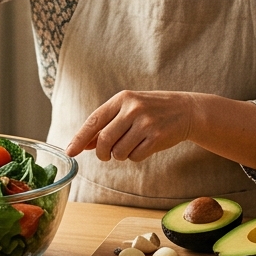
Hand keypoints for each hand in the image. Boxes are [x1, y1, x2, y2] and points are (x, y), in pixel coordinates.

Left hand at [65, 90, 197, 162]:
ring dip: (120, 155)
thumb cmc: (151, 111)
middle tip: (106, 155)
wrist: (185, 110)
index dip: (80, 138)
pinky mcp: (157, 137)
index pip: (94, 121)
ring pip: (119, 152)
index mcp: (122, 98)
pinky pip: (135, 156)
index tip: (70, 151)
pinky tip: (144, 146)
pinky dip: (135, 156)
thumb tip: (84, 144)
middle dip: (101, 153)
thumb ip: (106, 124)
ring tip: (130, 145)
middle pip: (104, 140)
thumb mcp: (128, 110)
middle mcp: (133, 109)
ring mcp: (146, 123)